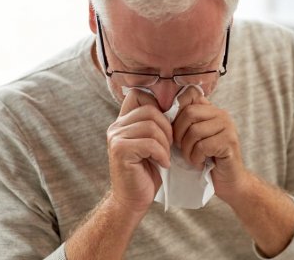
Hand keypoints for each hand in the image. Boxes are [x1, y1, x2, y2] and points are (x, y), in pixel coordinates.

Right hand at [106, 89, 172, 212]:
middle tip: (170, 146)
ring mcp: (116, 138)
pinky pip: (150, 143)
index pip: (138, 94)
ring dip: (165, 143)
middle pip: (150, 110)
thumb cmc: (147, 171)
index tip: (167, 125)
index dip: (157, 105)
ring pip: (152, 127)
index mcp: (123, 121)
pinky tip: (162, 164)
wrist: (133, 199)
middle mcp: (116, 126)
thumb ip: (156, 124)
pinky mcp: (120, 151)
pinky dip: (161, 154)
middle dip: (167, 128)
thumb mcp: (153, 143)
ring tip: (164, 156)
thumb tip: (177, 105)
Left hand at [173, 87, 248, 200]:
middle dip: (179, 134)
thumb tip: (161, 112)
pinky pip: (203, 146)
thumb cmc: (206, 159)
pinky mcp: (229, 142)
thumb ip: (183, 123)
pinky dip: (196, 158)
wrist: (227, 180)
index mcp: (211, 110)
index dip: (176, 110)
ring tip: (192, 158)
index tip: (173, 129)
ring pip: (195, 131)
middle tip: (181, 148)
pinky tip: (201, 163)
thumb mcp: (192, 137)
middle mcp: (221, 114)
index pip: (190, 94)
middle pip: (189, 113)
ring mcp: (228, 127)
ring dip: (187, 150)